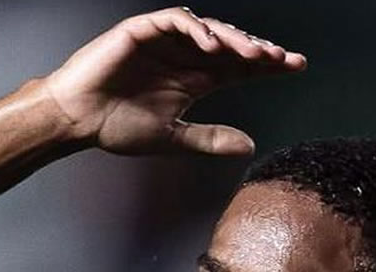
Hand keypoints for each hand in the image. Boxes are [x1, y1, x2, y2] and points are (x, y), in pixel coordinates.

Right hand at [47, 7, 305, 155]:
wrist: (77, 119)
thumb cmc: (117, 125)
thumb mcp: (173, 137)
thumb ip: (210, 139)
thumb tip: (250, 146)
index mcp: (194, 78)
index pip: (240, 67)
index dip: (269, 66)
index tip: (297, 67)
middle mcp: (184, 55)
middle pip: (233, 46)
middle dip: (260, 51)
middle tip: (283, 60)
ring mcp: (165, 40)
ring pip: (210, 29)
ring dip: (234, 39)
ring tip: (255, 54)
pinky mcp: (142, 31)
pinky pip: (176, 20)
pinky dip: (196, 29)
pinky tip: (213, 44)